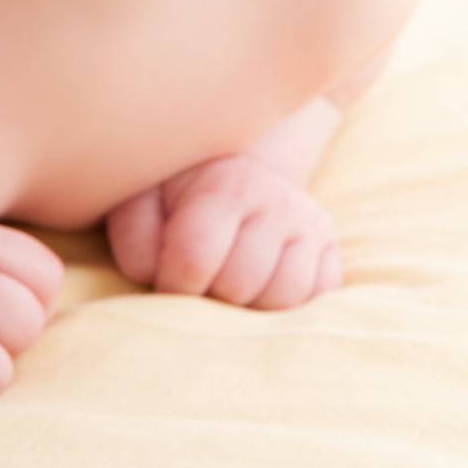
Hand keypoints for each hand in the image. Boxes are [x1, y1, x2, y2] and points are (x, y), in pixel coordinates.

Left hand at [104, 153, 343, 309]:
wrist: (230, 163)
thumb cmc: (175, 192)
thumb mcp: (141, 201)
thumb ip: (138, 238)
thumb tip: (159, 278)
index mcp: (226, 183)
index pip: (194, 259)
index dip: (170, 284)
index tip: (164, 278)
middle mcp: (277, 199)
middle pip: (240, 286)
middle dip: (211, 295)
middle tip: (200, 278)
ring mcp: (309, 222)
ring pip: (285, 298)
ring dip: (250, 305)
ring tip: (229, 282)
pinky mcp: (329, 244)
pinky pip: (320, 297)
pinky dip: (290, 305)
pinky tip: (262, 284)